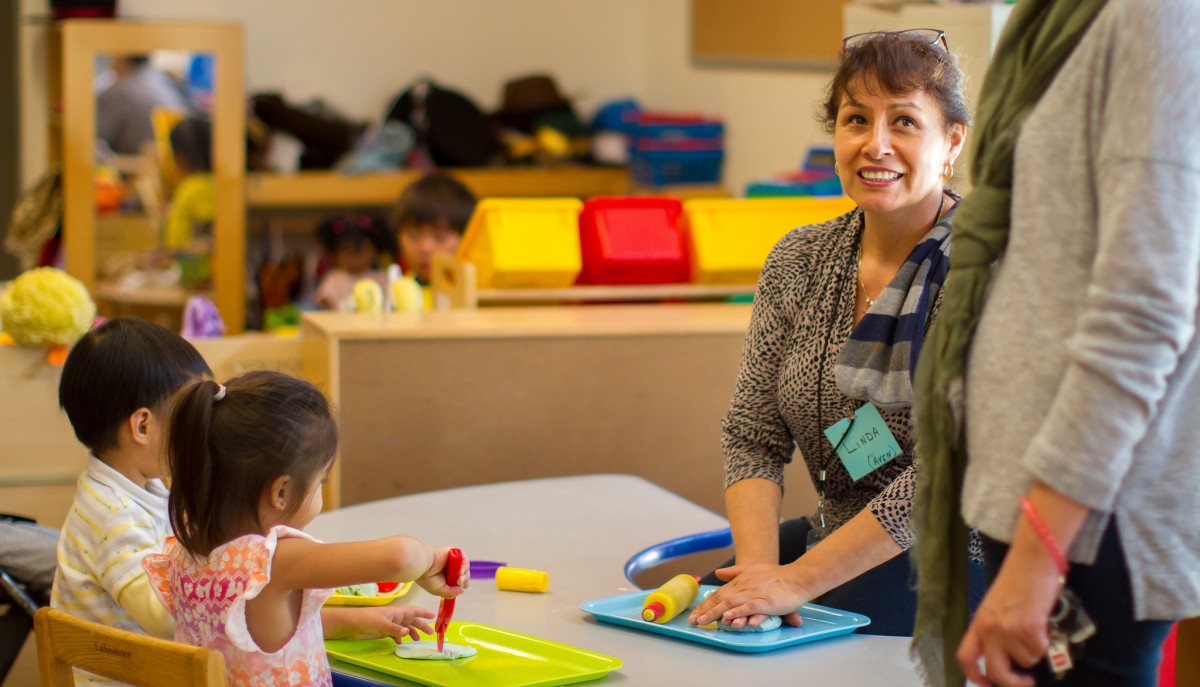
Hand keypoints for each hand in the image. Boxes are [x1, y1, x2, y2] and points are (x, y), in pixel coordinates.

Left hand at [324, 605, 434, 642]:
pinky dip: (399, 637)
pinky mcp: (383, 630)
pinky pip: (395, 633)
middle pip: (411, 620)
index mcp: (397, 612)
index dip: (423, 613)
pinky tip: (400, 642)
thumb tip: (408, 632)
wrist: (351, 624)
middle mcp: (395, 617)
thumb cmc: (367, 620)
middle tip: (429, 633)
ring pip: (404, 627)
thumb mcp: (381, 624)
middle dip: (421, 625)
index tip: (433, 616)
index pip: (413, 611)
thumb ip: (394, 629)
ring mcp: (389, 623)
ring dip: (411, 632)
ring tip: (417, 640)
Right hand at [416, 547, 469, 597]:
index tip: (458, 589)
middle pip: (464, 576)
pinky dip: (464, 567)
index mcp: (446, 577)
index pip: (459, 583)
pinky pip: (464, 560)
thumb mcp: (440, 590)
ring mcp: (453, 561)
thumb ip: (451, 592)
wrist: (423, 565)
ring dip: (464, 576)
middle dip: (463, 582)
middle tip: (458, 583)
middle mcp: (450, 569)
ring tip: (458, 580)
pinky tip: (460, 572)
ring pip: (465, 569)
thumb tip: (463, 591)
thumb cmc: (427, 578)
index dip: (461, 587)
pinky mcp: (454, 553)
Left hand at [687, 563, 806, 628]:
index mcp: (740, 581)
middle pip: (721, 598)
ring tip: (704, 620)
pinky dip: (738, 612)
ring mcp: (754, 593)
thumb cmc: (776, 576)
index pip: (719, 593)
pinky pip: (748, 607)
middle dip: (706, 610)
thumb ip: (735, 572)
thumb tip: (718, 573)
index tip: (695, 614)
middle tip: (694, 620)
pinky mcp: (765, 601)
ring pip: (731, 603)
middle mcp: (744, 586)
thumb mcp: (753, 570)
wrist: (797, 577)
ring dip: (716, 612)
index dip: (706, 604)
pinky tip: (728, 617)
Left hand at [957, 544, 1061, 686]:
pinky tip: (1044, 626)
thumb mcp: (996, 607)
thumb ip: (995, 629)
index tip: (987, 684)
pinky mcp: (1029, 628)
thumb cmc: (1017, 581)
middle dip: (1013, 683)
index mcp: (978, 622)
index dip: (974, 677)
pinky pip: (1040, 650)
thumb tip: (1006, 657)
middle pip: (996, 672)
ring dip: (1034, 652)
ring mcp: (1008, 629)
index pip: (965, 657)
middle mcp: (989, 628)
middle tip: (1026, 681)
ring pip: (1025, 661)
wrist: (1033, 560)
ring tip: (1036, 630)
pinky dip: (1046, 643)